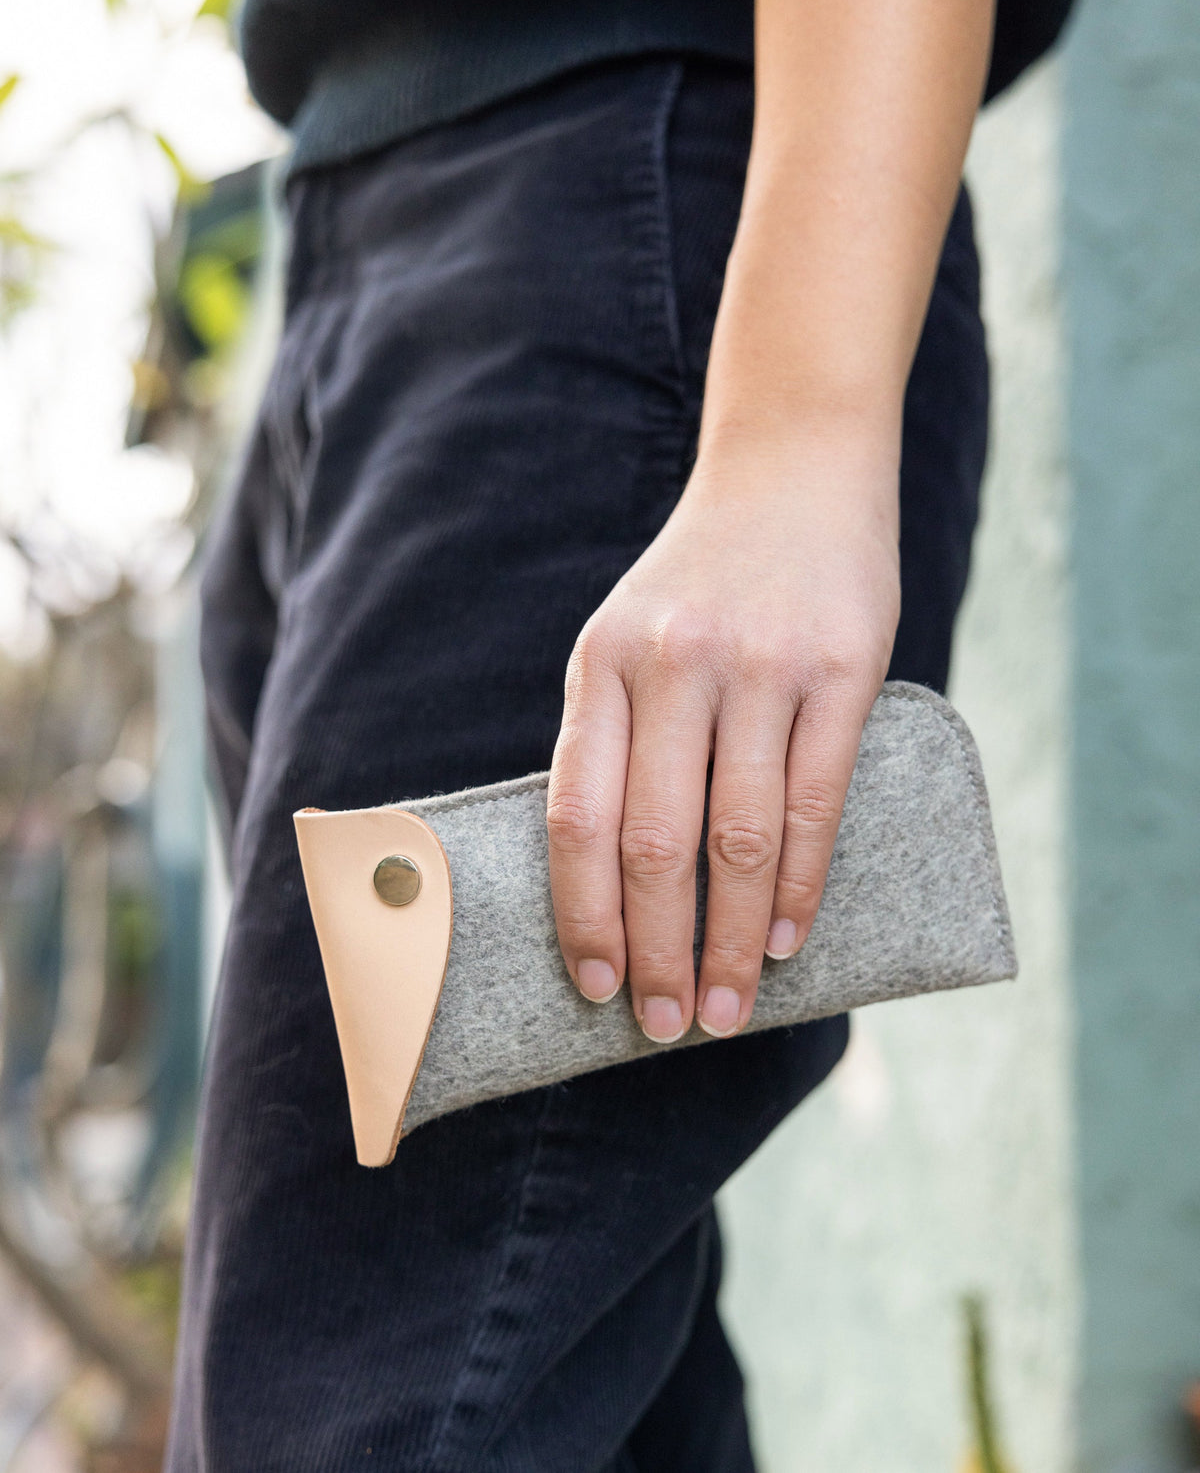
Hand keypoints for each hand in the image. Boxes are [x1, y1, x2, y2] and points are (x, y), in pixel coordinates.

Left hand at [547, 426, 900, 1042]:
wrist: (793, 470)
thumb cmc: (701, 583)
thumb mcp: (627, 640)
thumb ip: (616, 741)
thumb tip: (612, 888)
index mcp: (600, 665)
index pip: (578, 817)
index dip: (582, 916)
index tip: (595, 987)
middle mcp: (672, 666)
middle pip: (654, 844)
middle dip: (659, 952)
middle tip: (670, 1025)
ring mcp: (759, 666)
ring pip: (739, 837)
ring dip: (733, 940)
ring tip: (729, 1005)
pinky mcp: (842, 668)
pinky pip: (817, 801)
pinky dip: (799, 885)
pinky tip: (788, 938)